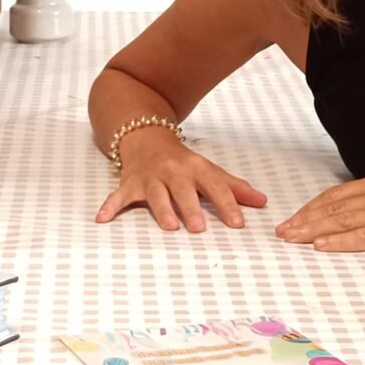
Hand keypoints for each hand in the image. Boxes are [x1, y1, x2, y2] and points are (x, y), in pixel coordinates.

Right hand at [93, 126, 266, 233]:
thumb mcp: (208, 170)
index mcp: (195, 168)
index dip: (227, 204)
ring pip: (156, 194)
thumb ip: (234, 187)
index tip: (237, 223)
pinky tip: (103, 219)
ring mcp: (150, 177)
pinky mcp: (130, 183)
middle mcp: (173, 171)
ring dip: (162, 210)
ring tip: (170, 226)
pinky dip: (110, 206)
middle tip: (199, 228)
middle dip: (191, 208)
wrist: (145, 135)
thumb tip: (262, 201)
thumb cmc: (181, 161)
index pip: (215, 186)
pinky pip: (119, 196)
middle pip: (184, 190)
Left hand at [276, 172, 364, 278]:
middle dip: (305, 221)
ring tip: (293, 240)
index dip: (308, 210)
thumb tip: (328, 230)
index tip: (288, 223)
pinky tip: (321, 248)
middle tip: (282, 234)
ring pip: (346, 220)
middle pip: (336, 207)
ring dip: (315, 231)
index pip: (335, 196)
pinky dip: (341, 242)